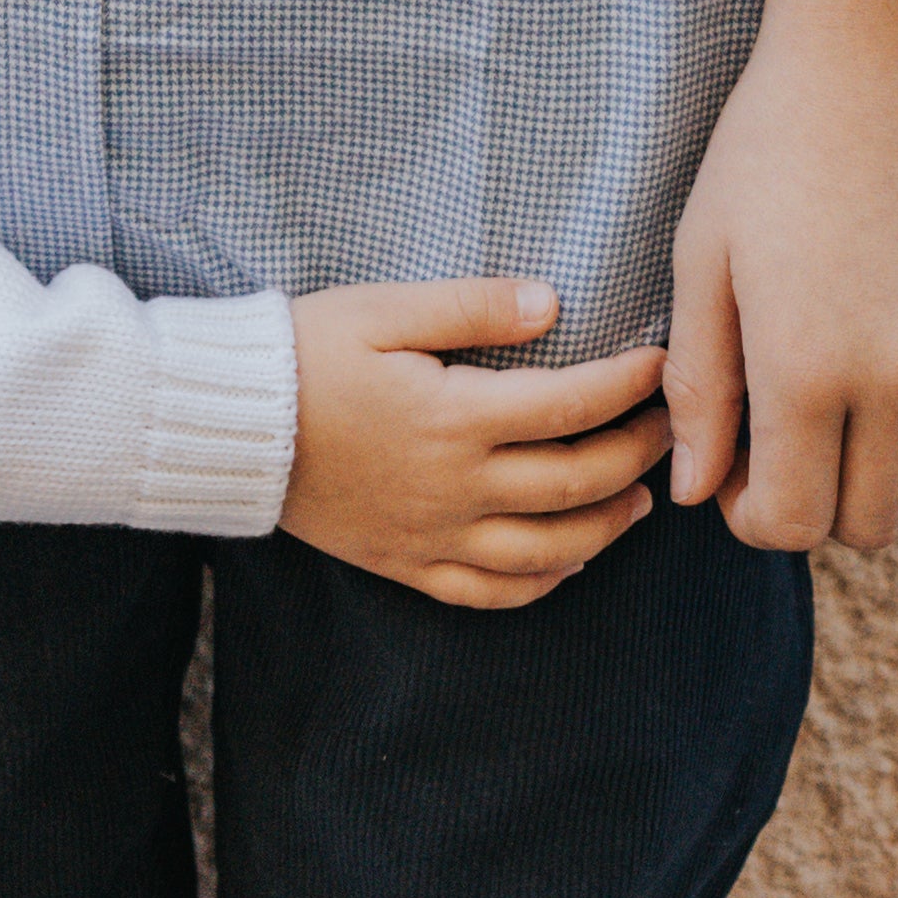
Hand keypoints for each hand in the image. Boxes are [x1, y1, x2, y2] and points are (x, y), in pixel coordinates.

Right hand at [281, 281, 673, 609]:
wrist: (230, 426)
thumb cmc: (305, 353)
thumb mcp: (382, 309)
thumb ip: (471, 307)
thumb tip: (551, 304)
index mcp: (455, 417)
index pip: (569, 406)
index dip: (627, 386)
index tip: (661, 364)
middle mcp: (456, 488)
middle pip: (575, 482)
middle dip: (633, 452)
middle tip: (667, 425)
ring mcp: (434, 536)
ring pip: (548, 551)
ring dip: (606, 526)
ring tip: (638, 500)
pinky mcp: (408, 564)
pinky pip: (491, 594)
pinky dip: (543, 585)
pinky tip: (570, 564)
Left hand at [664, 0, 897, 553]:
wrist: (886, 45)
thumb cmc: (772, 142)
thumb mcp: (703, 255)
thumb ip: (700, 386)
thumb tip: (698, 491)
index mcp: (805, 370)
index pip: (791, 525)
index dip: (753, 515)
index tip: (737, 469)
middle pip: (871, 526)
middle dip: (819, 503)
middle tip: (786, 438)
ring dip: (891, 468)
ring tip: (847, 395)